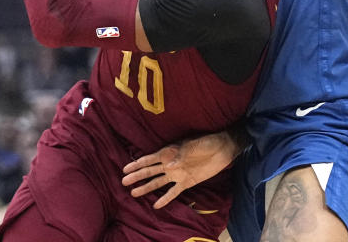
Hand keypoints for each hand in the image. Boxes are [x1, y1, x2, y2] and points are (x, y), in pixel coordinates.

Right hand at [122, 131, 240, 208]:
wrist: (223, 148)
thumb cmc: (207, 142)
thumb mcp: (194, 145)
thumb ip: (181, 155)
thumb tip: (168, 166)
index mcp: (170, 152)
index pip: (150, 158)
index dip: (137, 163)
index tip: (125, 168)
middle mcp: (171, 164)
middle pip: (150, 171)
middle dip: (137, 176)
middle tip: (124, 182)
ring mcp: (178, 174)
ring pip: (158, 182)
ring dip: (147, 187)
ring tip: (134, 193)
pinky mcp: (187, 182)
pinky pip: (173, 192)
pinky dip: (165, 199)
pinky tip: (156, 205)